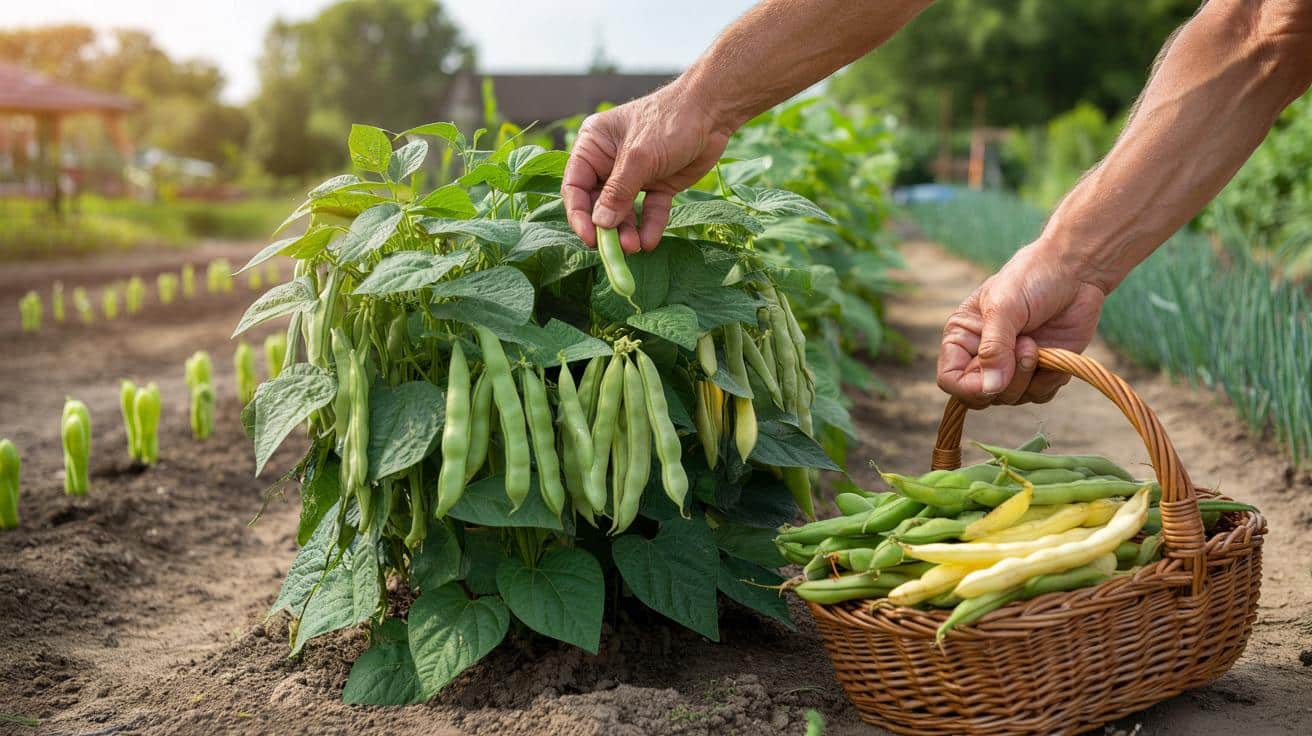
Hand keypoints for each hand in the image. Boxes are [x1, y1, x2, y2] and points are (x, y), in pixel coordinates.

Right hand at [562, 82, 733, 252]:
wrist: (713, 112)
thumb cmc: (670, 121)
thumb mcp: (639, 157)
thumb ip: (618, 192)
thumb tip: (600, 224)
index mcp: (593, 146)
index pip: (575, 185)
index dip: (578, 214)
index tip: (590, 237)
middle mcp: (608, 162)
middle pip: (597, 203)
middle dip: (607, 227)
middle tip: (616, 250)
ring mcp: (634, 175)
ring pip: (623, 212)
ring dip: (627, 231)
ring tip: (634, 248)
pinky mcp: (657, 185)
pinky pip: (648, 211)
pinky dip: (649, 226)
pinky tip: (650, 242)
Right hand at [937, 242, 1106, 406]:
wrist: (1076, 272)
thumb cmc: (1032, 279)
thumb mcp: (1005, 307)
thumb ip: (994, 348)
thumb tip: (990, 389)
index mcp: (962, 337)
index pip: (950, 380)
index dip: (968, 388)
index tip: (993, 379)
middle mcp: (983, 356)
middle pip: (982, 396)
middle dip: (1007, 380)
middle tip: (1026, 345)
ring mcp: (1012, 366)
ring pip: (1012, 398)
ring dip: (1030, 377)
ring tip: (1037, 343)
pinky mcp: (1041, 371)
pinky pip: (1039, 395)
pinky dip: (1050, 380)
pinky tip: (1054, 354)